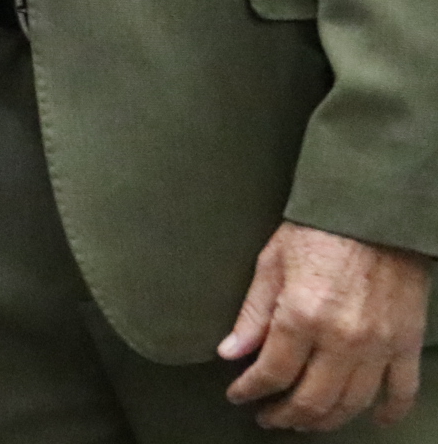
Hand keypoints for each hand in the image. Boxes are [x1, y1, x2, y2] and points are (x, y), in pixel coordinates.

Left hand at [221, 221, 428, 430]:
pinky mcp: (406, 343)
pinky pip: (401, 391)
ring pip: (351, 403)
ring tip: (305, 421)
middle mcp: (342, 339)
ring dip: (325, 420)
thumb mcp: (271, 264)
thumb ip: (252, 314)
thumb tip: (230, 352)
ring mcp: (378, 345)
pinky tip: (371, 421)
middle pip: (311, 398)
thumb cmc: (317, 232)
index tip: (238, 395)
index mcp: (301, 316)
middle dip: (284, 414)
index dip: (250, 390)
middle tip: (269, 417)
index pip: (272, 372)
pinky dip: (387, 413)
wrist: (374, 213)